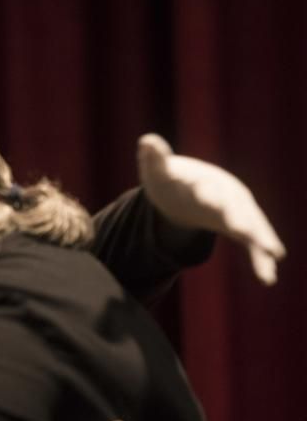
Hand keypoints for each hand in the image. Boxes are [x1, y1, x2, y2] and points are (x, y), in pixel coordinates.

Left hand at [137, 133, 285, 284]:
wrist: (188, 188)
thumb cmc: (170, 180)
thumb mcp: (158, 171)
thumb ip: (153, 159)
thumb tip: (146, 141)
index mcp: (203, 180)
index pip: (203, 186)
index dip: (204, 192)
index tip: (204, 197)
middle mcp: (225, 194)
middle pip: (233, 206)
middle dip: (239, 218)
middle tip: (244, 231)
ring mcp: (235, 211)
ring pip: (251, 225)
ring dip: (261, 238)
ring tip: (274, 255)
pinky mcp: (239, 227)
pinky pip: (253, 244)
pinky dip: (260, 260)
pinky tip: (269, 279)